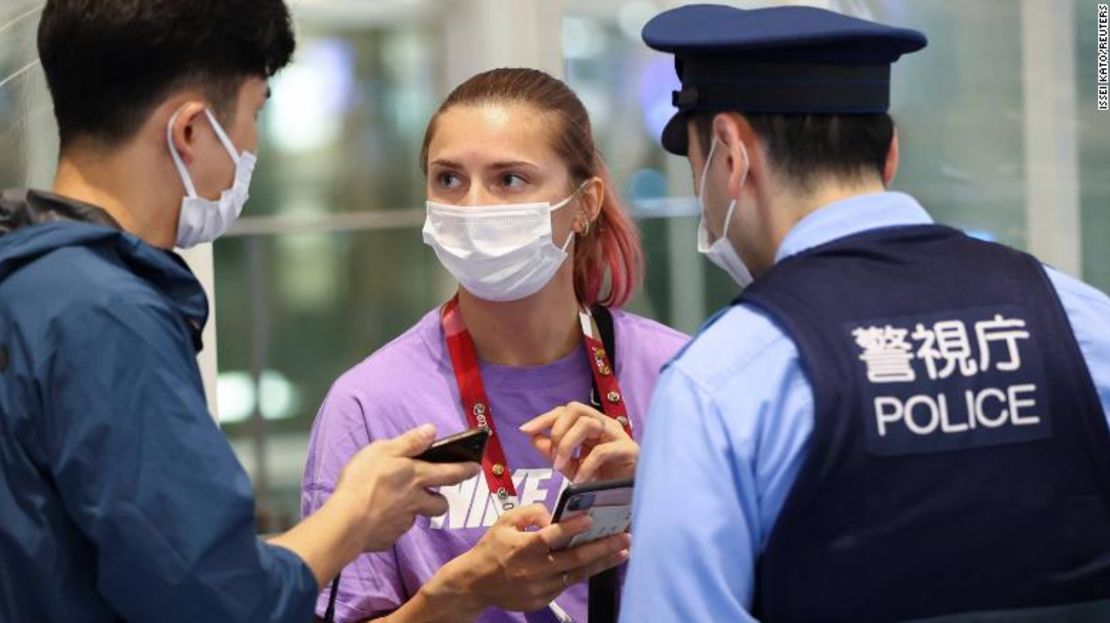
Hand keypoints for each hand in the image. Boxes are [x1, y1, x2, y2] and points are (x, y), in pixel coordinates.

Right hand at [332, 424, 479, 551]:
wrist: (346, 522)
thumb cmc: (363, 482)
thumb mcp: (384, 451)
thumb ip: (409, 442)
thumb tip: (432, 430)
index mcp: (417, 476)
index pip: (450, 473)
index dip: (465, 470)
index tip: (476, 468)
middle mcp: (416, 501)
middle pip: (440, 504)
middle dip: (441, 500)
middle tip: (434, 495)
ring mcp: (403, 522)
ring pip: (417, 518)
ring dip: (413, 512)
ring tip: (396, 504)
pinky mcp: (388, 538)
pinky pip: (394, 530)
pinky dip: (389, 525)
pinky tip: (375, 519)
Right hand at [429, 504, 630, 614]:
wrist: (475, 584)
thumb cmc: (492, 547)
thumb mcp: (505, 521)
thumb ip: (530, 513)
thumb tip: (555, 517)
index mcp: (523, 548)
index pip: (551, 537)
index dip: (571, 528)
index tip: (591, 519)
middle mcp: (535, 569)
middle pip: (574, 558)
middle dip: (602, 547)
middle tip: (625, 537)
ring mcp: (540, 587)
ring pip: (577, 574)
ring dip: (602, 562)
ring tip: (623, 552)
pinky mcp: (543, 599)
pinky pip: (567, 583)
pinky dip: (585, 573)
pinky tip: (600, 563)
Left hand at [520, 401, 637, 482]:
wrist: (628, 500)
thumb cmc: (603, 480)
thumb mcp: (572, 467)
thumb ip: (553, 452)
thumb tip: (534, 436)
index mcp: (591, 425)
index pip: (565, 410)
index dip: (544, 418)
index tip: (525, 430)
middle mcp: (604, 424)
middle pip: (575, 408)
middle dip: (557, 431)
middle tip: (553, 458)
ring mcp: (618, 435)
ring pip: (587, 423)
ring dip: (567, 445)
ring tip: (561, 468)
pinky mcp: (629, 450)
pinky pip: (602, 450)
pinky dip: (586, 465)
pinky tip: (579, 480)